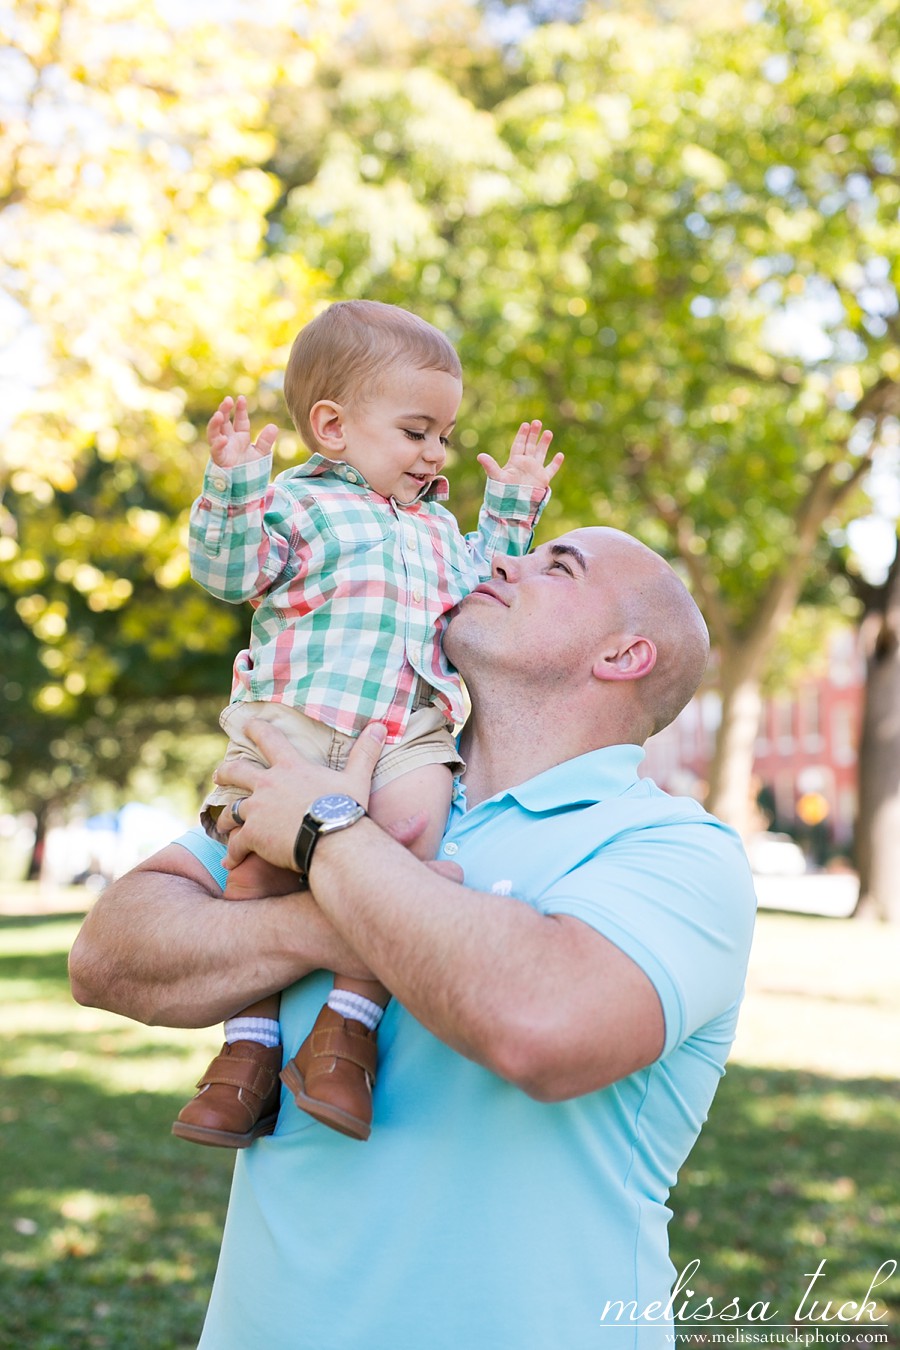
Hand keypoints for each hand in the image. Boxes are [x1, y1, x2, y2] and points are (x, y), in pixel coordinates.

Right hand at [207, 395, 278, 467]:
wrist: (244, 489)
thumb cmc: (249, 471)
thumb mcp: (260, 454)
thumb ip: (265, 441)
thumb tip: (273, 426)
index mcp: (240, 437)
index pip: (239, 419)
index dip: (240, 409)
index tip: (241, 398)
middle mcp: (229, 440)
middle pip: (224, 421)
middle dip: (224, 410)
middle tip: (227, 400)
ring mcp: (222, 449)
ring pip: (214, 433)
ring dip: (215, 423)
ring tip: (218, 414)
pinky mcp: (218, 460)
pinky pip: (216, 451)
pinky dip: (218, 445)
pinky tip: (223, 439)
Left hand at [216, 720, 388, 870]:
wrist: (332, 840)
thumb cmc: (345, 809)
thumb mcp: (357, 778)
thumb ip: (365, 752)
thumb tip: (381, 727)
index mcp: (291, 767)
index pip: (269, 740)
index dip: (256, 729)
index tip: (246, 725)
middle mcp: (268, 785)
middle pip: (237, 772)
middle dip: (225, 772)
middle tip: (218, 775)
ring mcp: (257, 810)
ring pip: (232, 812)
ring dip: (226, 819)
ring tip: (222, 825)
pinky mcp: (253, 836)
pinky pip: (236, 845)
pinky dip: (233, 853)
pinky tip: (230, 862)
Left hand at [477, 419, 562, 489]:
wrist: (513, 506)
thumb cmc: (503, 492)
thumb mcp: (497, 477)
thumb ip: (490, 466)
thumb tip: (479, 456)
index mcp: (515, 461)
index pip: (519, 444)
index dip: (522, 434)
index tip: (525, 424)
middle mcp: (525, 464)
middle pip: (530, 445)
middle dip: (533, 434)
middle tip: (537, 422)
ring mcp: (535, 470)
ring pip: (541, 453)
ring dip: (544, 443)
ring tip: (548, 432)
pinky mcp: (543, 479)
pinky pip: (551, 469)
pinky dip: (555, 463)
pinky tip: (560, 455)